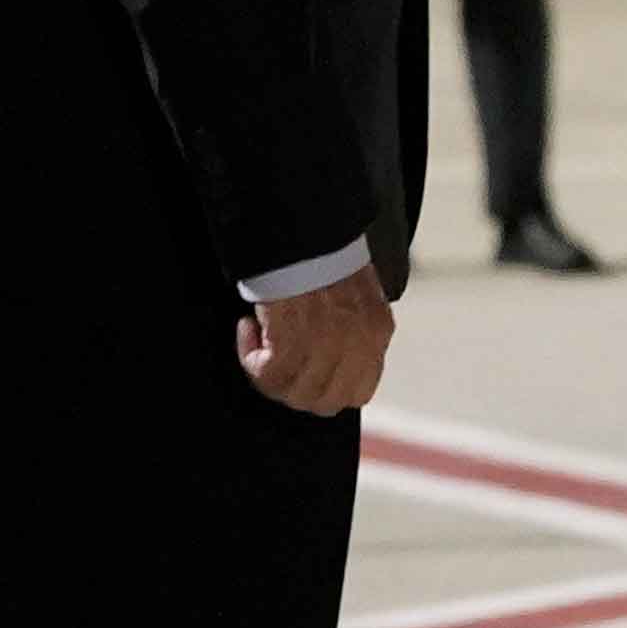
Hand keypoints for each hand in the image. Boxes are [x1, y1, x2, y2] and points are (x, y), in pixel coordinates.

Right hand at [235, 267, 395, 414]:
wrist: (303, 226)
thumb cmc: (321, 251)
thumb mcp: (355, 293)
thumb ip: (351, 328)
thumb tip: (329, 358)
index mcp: (378, 329)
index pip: (360, 391)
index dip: (328, 390)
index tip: (306, 372)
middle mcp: (359, 343)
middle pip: (325, 401)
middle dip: (295, 389)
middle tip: (274, 364)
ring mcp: (328, 344)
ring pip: (294, 394)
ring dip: (268, 374)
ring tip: (258, 342)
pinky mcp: (294, 340)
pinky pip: (267, 374)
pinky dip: (250, 356)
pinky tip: (248, 329)